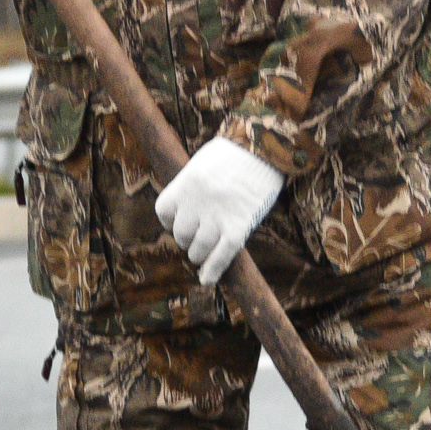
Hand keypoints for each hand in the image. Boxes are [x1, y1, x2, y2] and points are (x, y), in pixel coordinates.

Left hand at [152, 137, 283, 285]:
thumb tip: (185, 206)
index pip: (163, 211)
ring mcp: (218, 215)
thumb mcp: (204, 162)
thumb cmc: (235, 154)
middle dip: (187, 239)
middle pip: (181, 234)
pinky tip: (207, 279)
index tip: (180, 221)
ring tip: (205, 251)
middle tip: (198, 237)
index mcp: (186, 182)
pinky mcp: (239, 226)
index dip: (170, 220)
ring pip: (198, 249)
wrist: (266, 150)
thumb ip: (192, 184)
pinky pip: (221, 255)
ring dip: (199, 254)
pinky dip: (213, 270)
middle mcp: (198, 201)